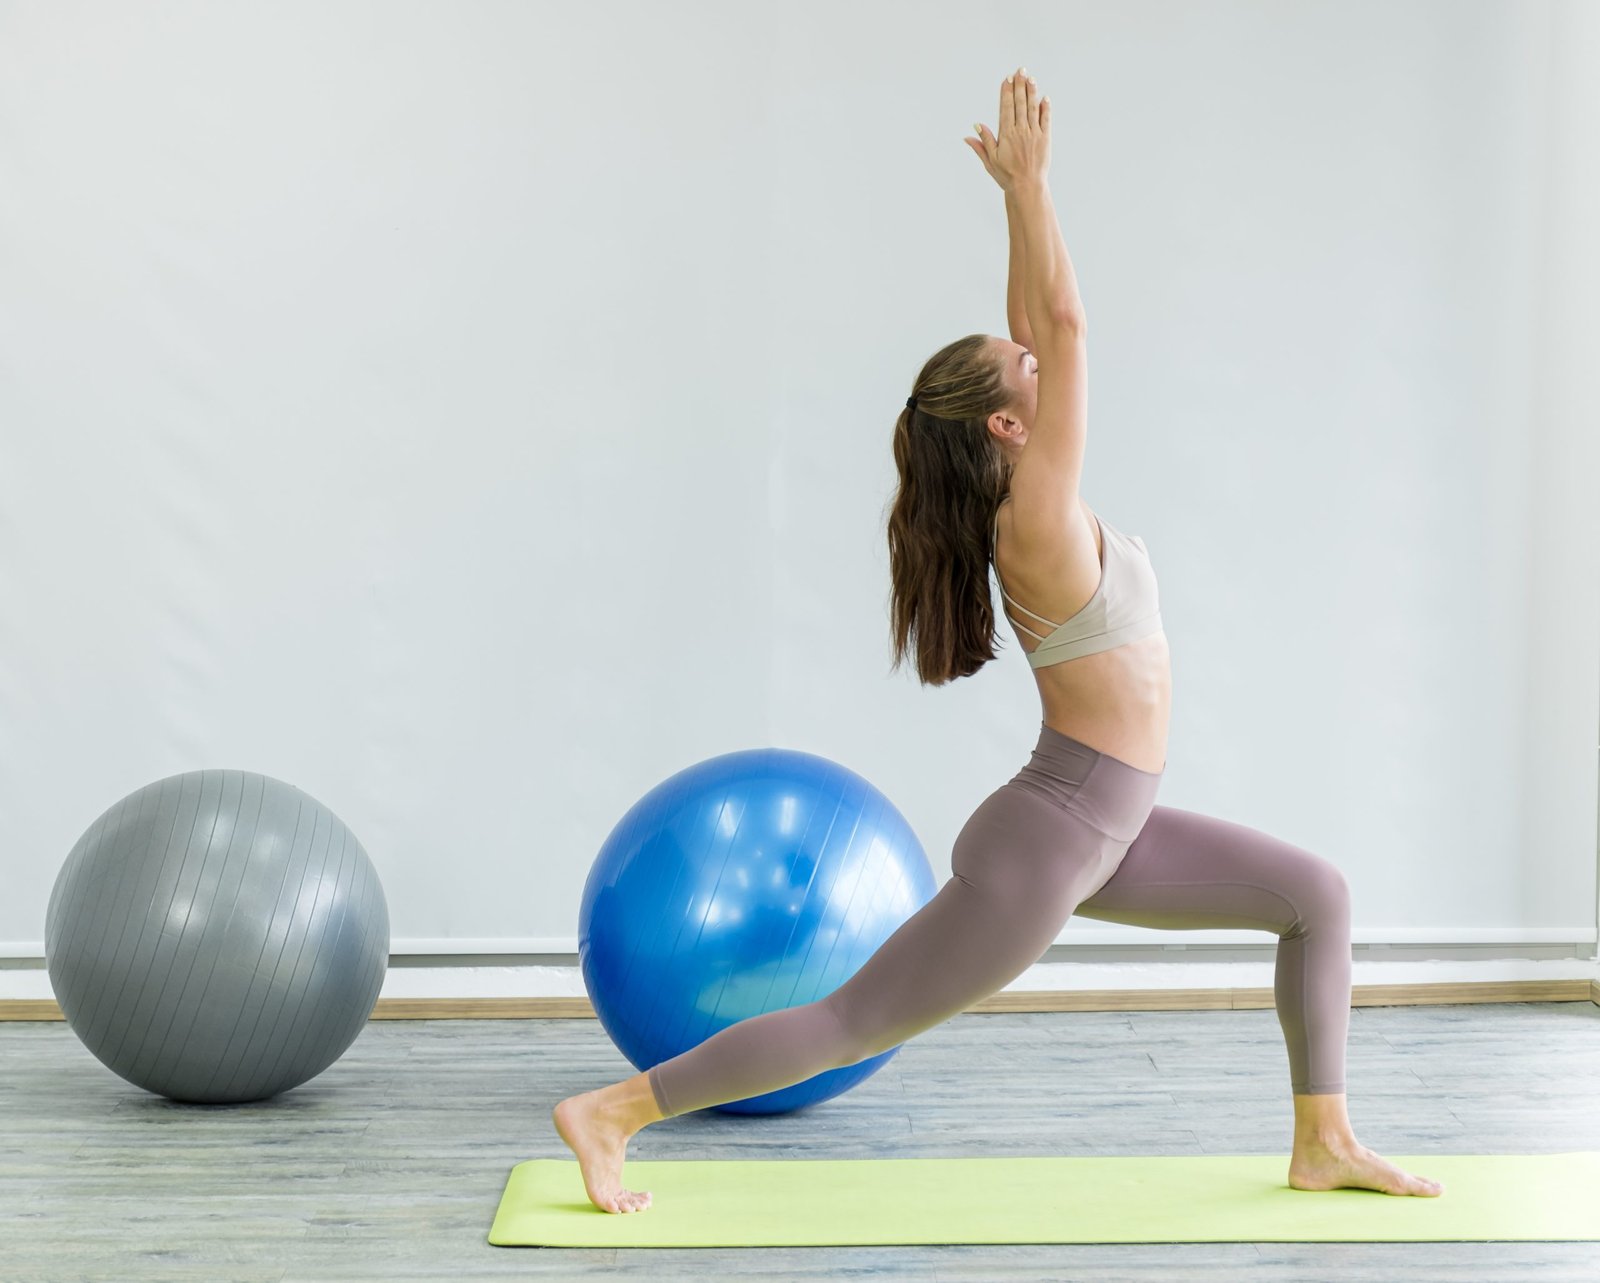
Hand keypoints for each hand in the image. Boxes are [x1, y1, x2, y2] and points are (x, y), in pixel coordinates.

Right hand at [964, 68, 1050, 192]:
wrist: (1027, 187)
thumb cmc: (1007, 176)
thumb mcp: (990, 161)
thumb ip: (983, 143)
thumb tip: (974, 128)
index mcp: (1006, 135)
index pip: (1005, 108)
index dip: (1006, 92)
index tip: (1007, 79)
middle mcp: (1020, 131)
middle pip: (1019, 103)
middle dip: (1019, 85)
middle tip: (1019, 71)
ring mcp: (1034, 134)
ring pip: (1032, 107)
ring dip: (1031, 91)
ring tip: (1030, 78)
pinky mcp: (1045, 139)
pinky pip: (1045, 119)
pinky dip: (1045, 108)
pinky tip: (1044, 97)